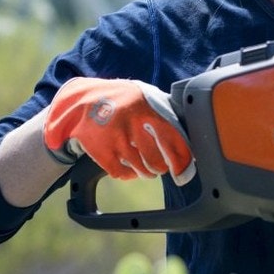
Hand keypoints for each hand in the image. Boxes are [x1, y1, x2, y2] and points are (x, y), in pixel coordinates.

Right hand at [43, 77, 195, 185]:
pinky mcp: (100, 150)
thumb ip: (166, 112)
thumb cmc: (123, 101)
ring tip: (148, 170)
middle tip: (162, 166)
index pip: (172, 139)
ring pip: (140, 169)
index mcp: (148, 110)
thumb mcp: (146, 98)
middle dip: (162, 167)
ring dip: (147, 173)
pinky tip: (130, 170)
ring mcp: (115, 138)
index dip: (181, 159)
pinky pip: (121, 173)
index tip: (184, 169)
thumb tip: (191, 130)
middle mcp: (132, 124)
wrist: (83, 101)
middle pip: (156, 160)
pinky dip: (129, 175)